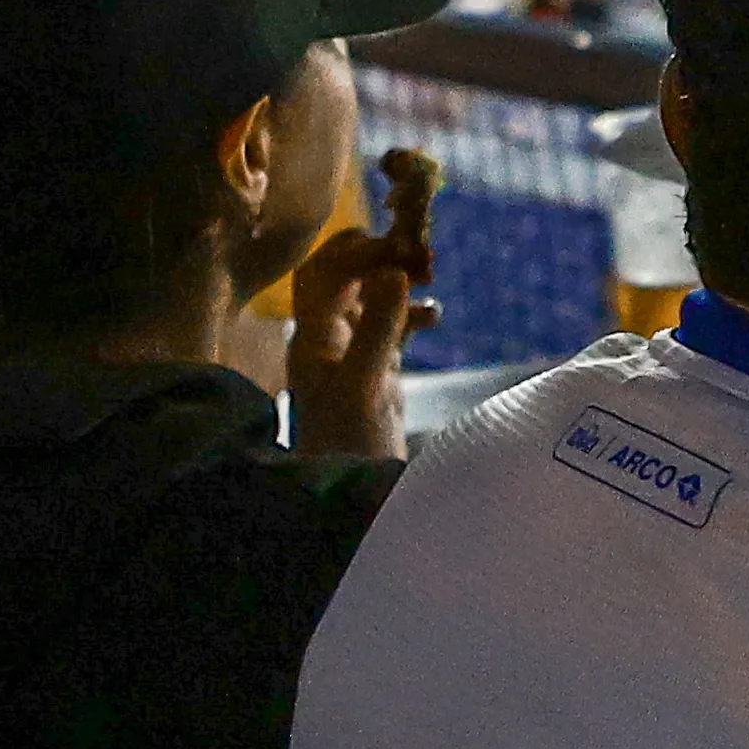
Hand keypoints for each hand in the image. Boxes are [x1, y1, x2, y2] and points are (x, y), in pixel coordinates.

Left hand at [287, 149, 436, 463]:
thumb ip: (379, 328)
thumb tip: (394, 271)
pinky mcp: (376, 377)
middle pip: (343, 280)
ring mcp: (351, 359)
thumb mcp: (366, 385)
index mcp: (312, 340)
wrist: (354, 503)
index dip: (357, 251)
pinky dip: (411, 314)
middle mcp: (326, 344)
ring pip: (369, 301)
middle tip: (421, 254)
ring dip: (396, 282)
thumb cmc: (351, 448)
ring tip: (430, 276)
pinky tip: (435, 315)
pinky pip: (390, 330)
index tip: (402, 246)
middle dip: (378, 258)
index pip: (323, 274)